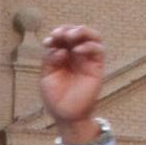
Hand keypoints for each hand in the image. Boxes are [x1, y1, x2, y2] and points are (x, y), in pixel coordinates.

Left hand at [39, 25, 105, 141]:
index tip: (48, 41)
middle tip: (59, 35)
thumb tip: (61, 49)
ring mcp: (87, 60)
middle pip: (77, 33)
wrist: (65, 114)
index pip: (63, 37)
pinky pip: (99, 51)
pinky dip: (89, 46)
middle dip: (68, 29)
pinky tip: (77, 51)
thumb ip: (50, 60)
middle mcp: (76, 55)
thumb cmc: (55, 97)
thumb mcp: (46, 76)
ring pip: (92, 37)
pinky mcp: (97, 67)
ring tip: (70, 36)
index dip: (57, 34)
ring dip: (82, 32)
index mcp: (62, 55)